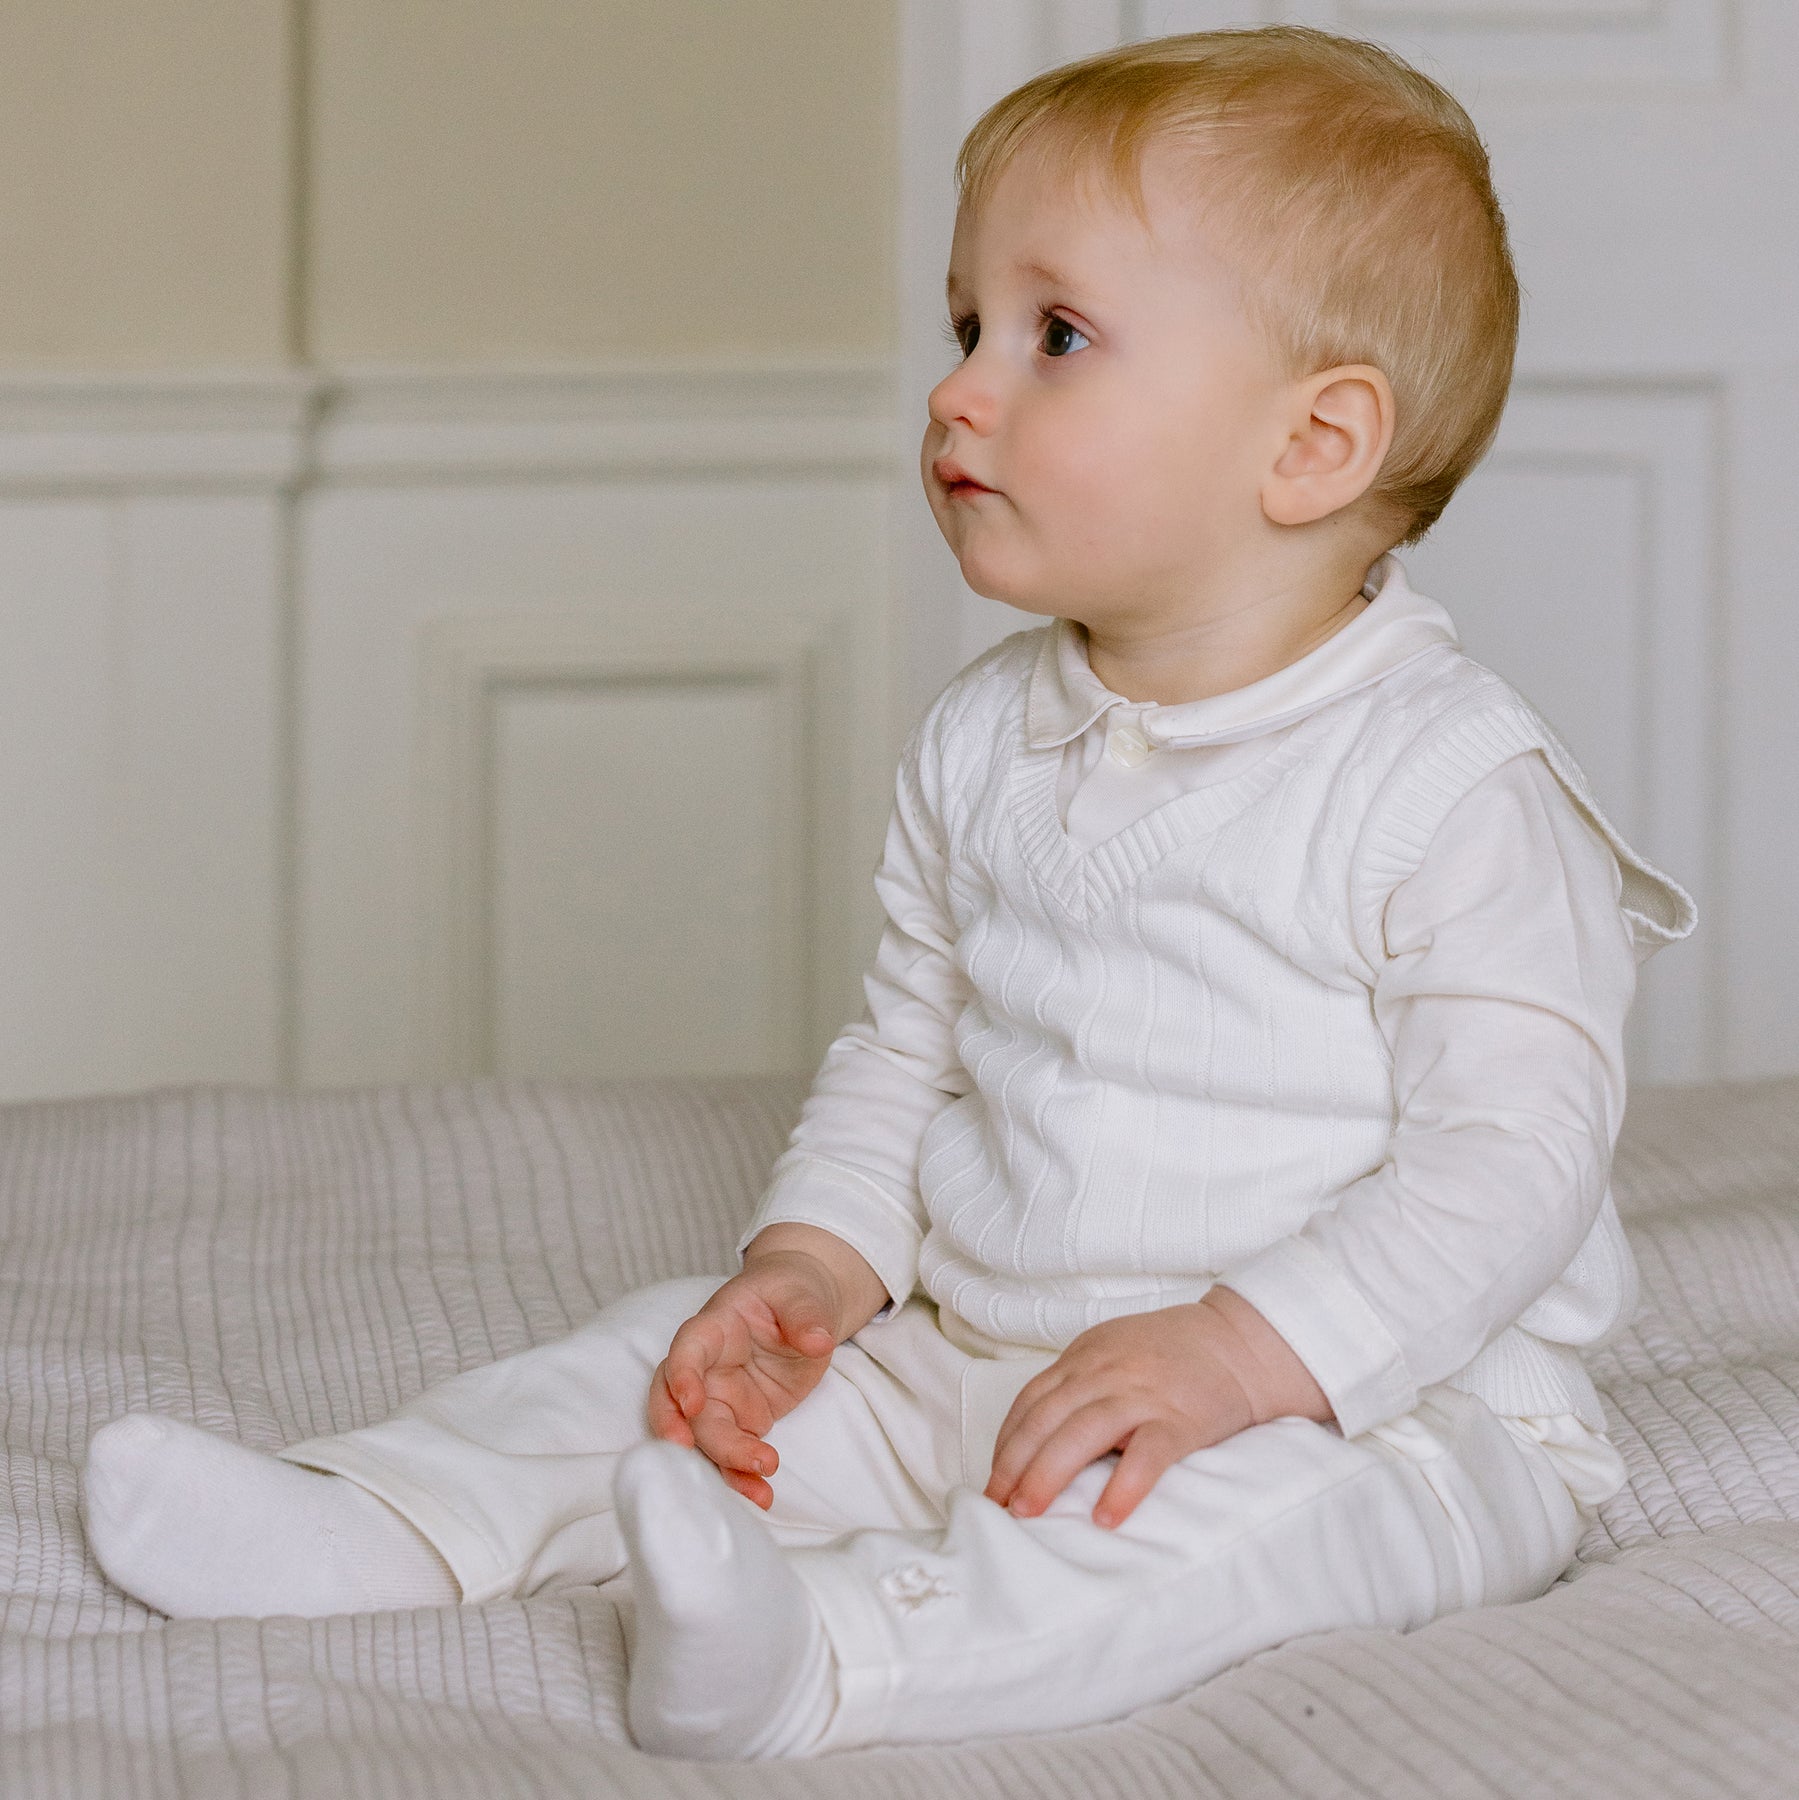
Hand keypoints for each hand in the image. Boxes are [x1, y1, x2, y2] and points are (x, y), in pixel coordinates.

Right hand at [647, 1225, 886, 1507]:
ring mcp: (720, 1397)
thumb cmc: (792, 1293)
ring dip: (723, 1464)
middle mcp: (707, 1366)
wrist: (802, 1308)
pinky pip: (731, 1453)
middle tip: (691, 1452)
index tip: (692, 1403)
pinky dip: (742, 1477)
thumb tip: (818, 1339)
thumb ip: (805, 1316)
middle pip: (681, 1402)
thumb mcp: (802, 1294)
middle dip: (681, 1430)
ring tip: (759, 1487)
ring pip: (704, 1436)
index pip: (687, 1348)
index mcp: (715, 1326)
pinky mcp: (740, 1420)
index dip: (682, 1375)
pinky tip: (762, 1496)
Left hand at [983, 1287, 1332, 1528]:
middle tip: (996, 1507)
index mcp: (1085, 1357)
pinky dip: (1124, 1485)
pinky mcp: (1182, 1420)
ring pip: (1084, 1433)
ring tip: (1029, 1514)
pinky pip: (1148, 1454)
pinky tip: (1106, 1517)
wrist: (1240, 1343)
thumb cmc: (1172, 1357)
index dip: (1006, 1444)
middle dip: (1015, 1464)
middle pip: (1047, 1418)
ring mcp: (1144, 1394)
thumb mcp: (1113, 1354)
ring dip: (1049, 1474)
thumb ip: (1079, 1385)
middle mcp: (1107, 1371)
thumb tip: (1037, 1442)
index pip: (1030, 1401)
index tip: (991, 1482)